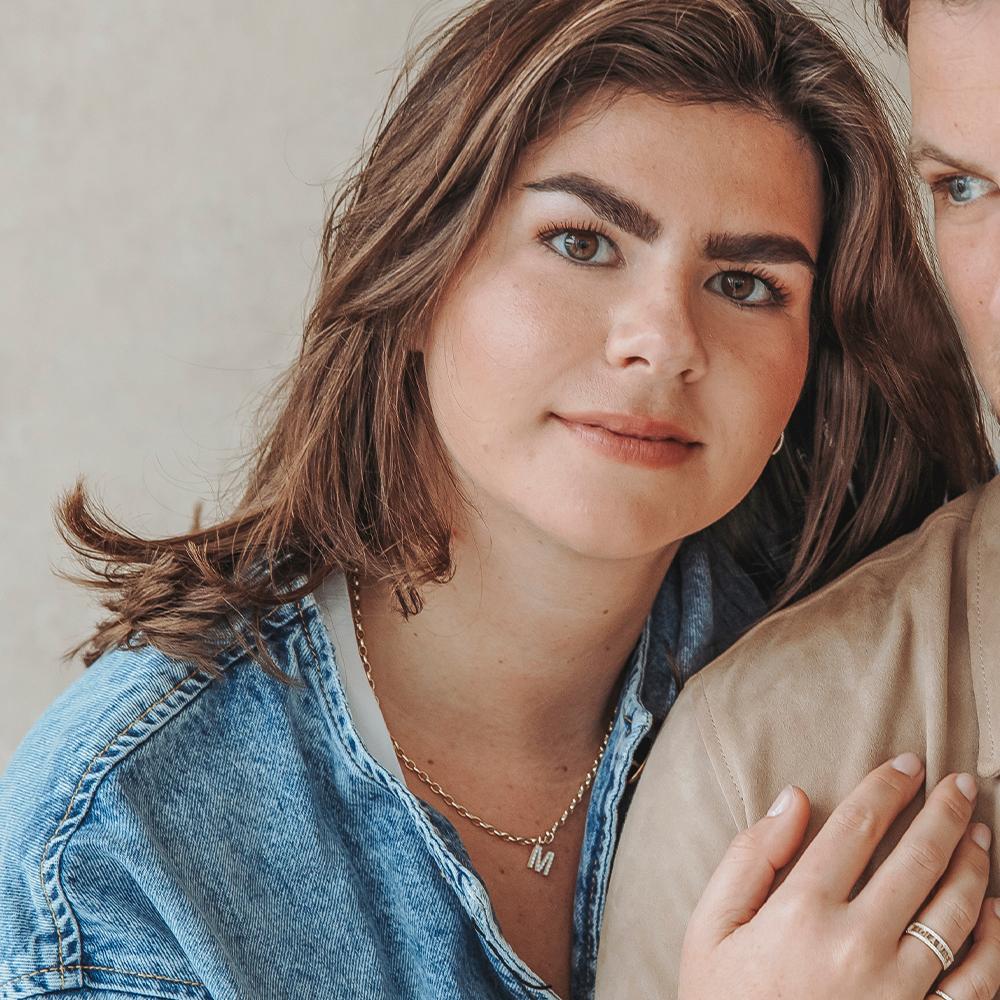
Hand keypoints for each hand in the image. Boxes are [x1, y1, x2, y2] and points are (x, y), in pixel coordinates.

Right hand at [679, 754, 999, 999]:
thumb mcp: (710, 929)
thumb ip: (748, 858)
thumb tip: (794, 798)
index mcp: (801, 911)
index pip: (857, 826)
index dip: (886, 787)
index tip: (907, 762)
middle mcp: (857, 945)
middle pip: (917, 859)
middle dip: (945, 813)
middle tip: (961, 783)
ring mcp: (899, 993)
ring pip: (955, 913)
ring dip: (974, 864)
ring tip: (981, 832)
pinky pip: (978, 983)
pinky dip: (995, 942)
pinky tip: (996, 912)